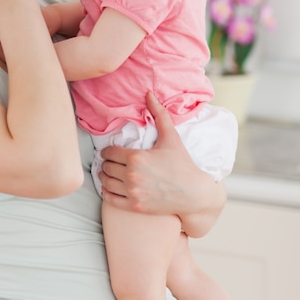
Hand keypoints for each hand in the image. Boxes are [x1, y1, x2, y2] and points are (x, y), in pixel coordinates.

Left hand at [99, 92, 225, 234]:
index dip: (108, 151)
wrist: (194, 194)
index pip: (109, 152)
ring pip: (105, 182)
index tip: (111, 152)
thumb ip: (159, 114)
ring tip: (110, 173)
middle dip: (107, 163)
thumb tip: (149, 93)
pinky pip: (110, 198)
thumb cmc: (182, 164)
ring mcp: (133, 192)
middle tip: (111, 162)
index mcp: (137, 157)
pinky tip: (112, 187)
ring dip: (105, 177)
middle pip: (106, 167)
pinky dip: (107, 192)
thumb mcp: (171, 137)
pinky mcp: (135, 206)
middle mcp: (132, 175)